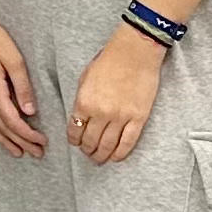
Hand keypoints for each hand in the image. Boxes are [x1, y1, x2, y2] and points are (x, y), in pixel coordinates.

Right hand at [0, 12, 46, 157]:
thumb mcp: (14, 59)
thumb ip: (23, 87)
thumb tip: (30, 111)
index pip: (12, 121)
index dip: (27, 134)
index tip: (41, 141)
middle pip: (1, 128)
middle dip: (20, 143)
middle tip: (36, 152)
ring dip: (3, 141)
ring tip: (18, 152)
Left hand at [70, 25, 167, 165]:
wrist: (135, 53)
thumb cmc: (109, 61)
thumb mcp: (85, 79)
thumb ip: (82, 101)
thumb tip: (80, 118)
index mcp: (84, 102)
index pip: (75, 130)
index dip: (74, 140)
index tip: (75, 143)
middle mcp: (101, 113)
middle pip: (90, 141)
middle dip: (87, 150)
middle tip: (87, 153)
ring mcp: (121, 117)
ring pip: (108, 145)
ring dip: (101, 155)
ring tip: (99, 158)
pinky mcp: (138, 118)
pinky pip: (128, 142)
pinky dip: (120, 153)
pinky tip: (116, 158)